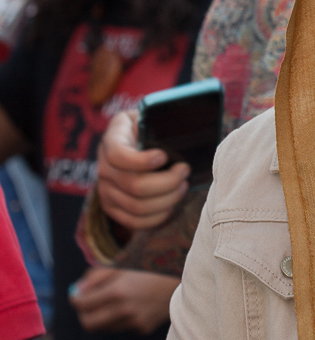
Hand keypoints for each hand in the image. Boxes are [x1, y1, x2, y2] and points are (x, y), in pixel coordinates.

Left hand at [69, 268, 179, 333]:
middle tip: (87, 304)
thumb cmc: (153, 266)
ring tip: (111, 301)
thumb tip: (78, 290)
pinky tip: (133, 305)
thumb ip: (97, 276)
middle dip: (83, 314)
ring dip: (101, 316)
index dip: (76, 299)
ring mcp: (135, 322)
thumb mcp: (124, 264)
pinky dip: (120, 318)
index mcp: (118, 290)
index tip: (77, 294)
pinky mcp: (144, 329)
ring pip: (104, 327)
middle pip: (89, 323)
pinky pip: (122, 327)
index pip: (83, 304)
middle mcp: (125, 310)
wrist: (185, 278)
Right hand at [97, 110, 189, 231]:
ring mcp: (105, 190)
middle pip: (134, 185)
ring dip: (167, 199)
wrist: (131, 143)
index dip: (142, 160)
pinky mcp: (112, 208)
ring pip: (137, 207)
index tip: (164, 156)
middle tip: (185, 171)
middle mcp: (104, 167)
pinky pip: (134, 222)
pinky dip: (158, 216)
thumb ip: (157, 121)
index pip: (118, 155)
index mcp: (112, 139)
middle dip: (167, 181)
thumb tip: (178, 131)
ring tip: (182, 186)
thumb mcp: (149, 117)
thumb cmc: (148, 128)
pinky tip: (171, 204)